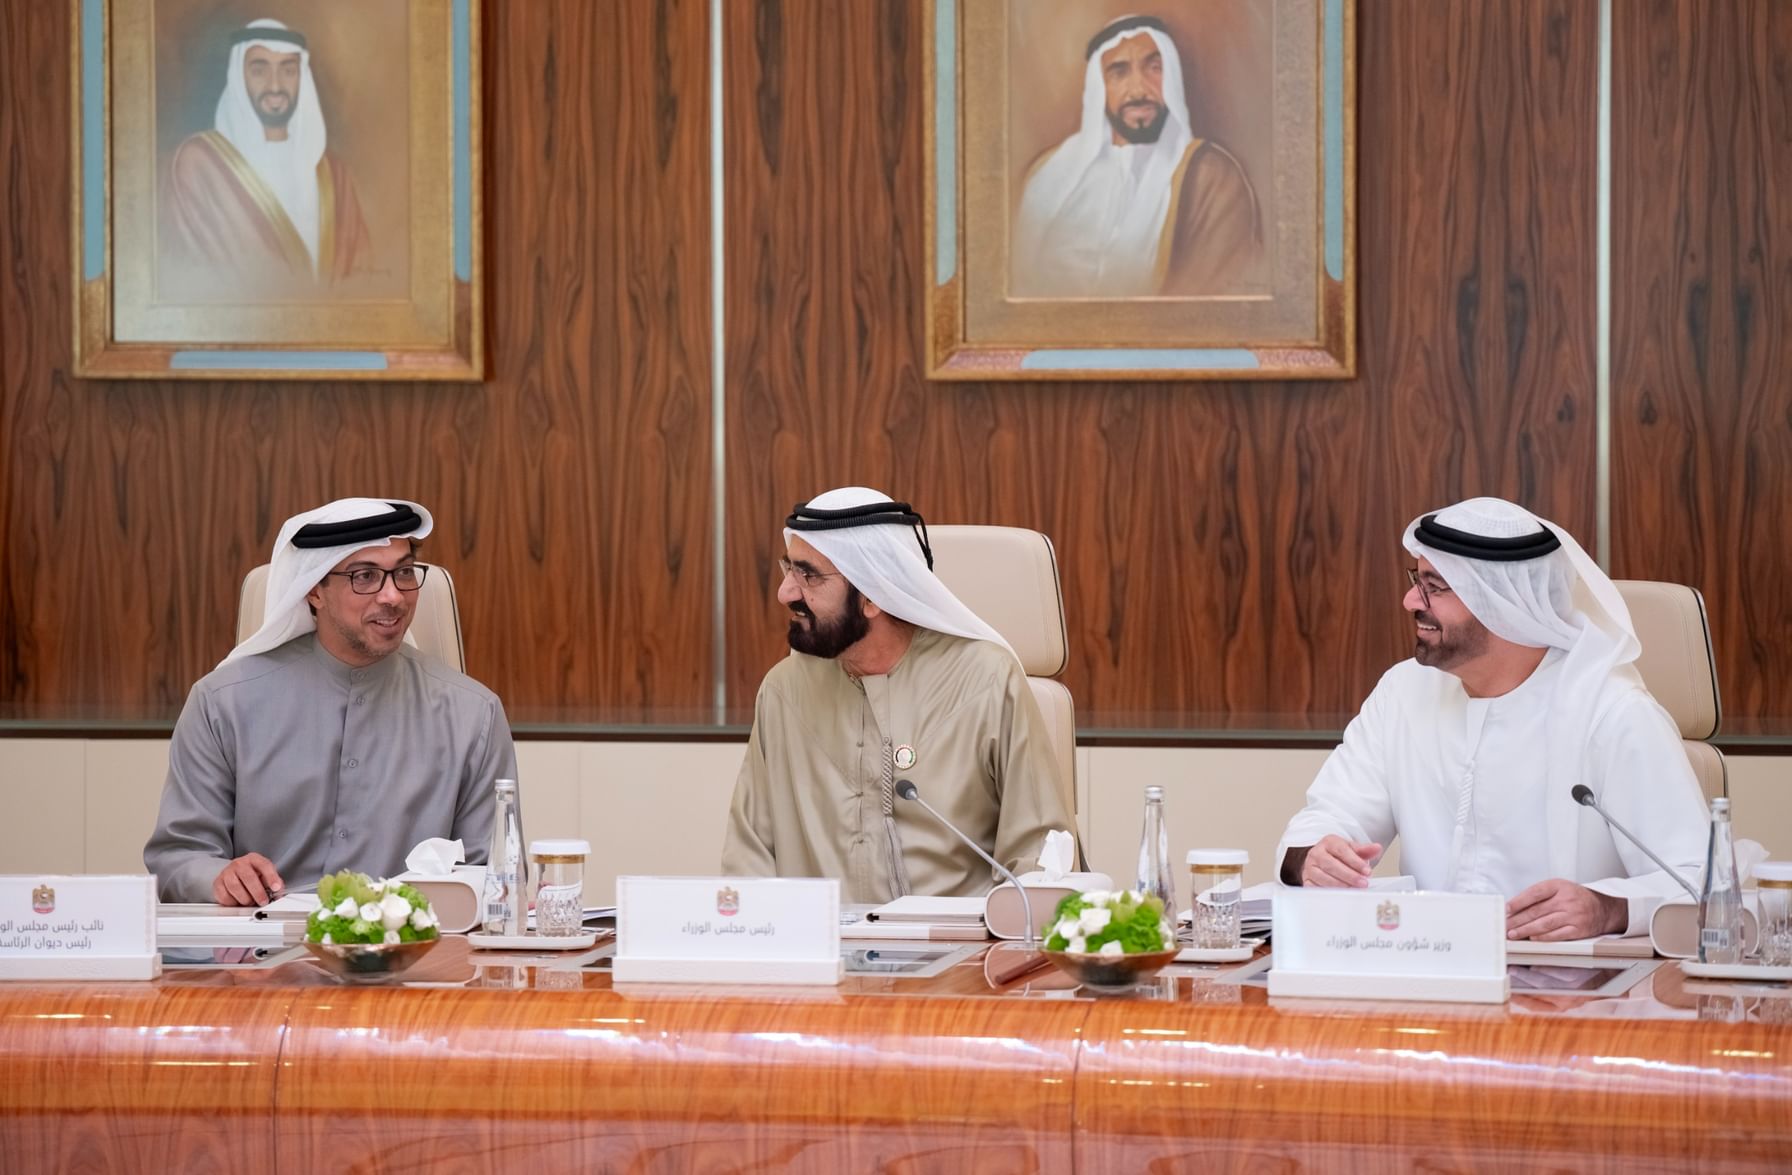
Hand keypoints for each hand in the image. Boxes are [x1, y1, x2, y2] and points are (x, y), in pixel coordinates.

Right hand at [211, 853, 283, 905]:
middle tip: (263, 901)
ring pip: (235, 887)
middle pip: (248, 877)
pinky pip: (224, 896)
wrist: (233, 873)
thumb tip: (279, 893)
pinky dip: (233, 902)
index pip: (264, 865)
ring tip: (250, 902)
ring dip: (245, 899)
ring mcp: (227, 872)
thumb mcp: (265, 874)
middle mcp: (239, 864)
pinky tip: (238, 901)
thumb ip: (274, 882)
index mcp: (254, 859)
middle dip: (258, 892)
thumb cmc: (252, 874)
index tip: (276, 888)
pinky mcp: (217, 883)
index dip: (271, 877)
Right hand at [1299, 835, 1382, 887]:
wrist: (1320, 860)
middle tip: (1363, 883)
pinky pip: (1315, 888)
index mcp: (1329, 842)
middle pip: (1331, 864)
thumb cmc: (1337, 855)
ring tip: (1354, 889)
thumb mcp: (1351, 849)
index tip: (1367, 871)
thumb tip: (1377, 848)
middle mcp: (1316, 854)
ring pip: (1322, 877)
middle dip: (1349, 875)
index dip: (1355, 861)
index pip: (1341, 850)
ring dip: (1340, 885)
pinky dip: (1328, 892)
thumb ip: (1365, 850)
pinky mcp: (1307, 881)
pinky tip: (1340, 895)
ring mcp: (1310, 868)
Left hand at [1505, 879, 1627, 939]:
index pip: (1535, 893)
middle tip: (1505, 925)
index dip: (1519, 901)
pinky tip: (1532, 938)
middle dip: (1518, 919)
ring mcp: (1574, 915)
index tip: (1506, 909)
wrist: (1603, 909)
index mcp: (1559, 886)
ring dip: (1526, 930)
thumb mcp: (1559, 889)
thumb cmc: (1576, 898)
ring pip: (1545, 924)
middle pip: (1537, 910)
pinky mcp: (1579, 929)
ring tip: (1513, 934)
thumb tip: (1515, 908)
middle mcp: (1567, 900)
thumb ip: (1539, 896)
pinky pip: (1558, 934)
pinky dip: (1543, 937)